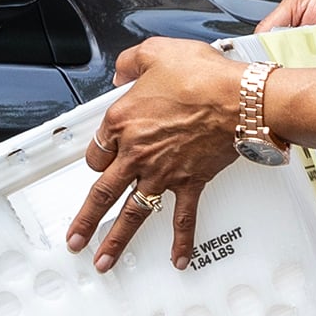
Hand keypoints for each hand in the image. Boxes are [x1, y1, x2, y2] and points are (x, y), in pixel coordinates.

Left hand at [64, 36, 246, 270]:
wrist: (241, 100)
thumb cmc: (203, 77)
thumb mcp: (155, 53)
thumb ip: (131, 63)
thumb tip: (121, 73)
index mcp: (122, 122)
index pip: (97, 148)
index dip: (98, 154)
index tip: (101, 160)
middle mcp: (137, 153)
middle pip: (102, 192)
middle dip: (86, 220)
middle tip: (75, 239)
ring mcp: (162, 173)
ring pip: (132, 213)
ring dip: (115, 240)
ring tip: (103, 261)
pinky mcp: (190, 183)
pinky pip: (184, 219)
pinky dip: (182, 241)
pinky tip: (178, 259)